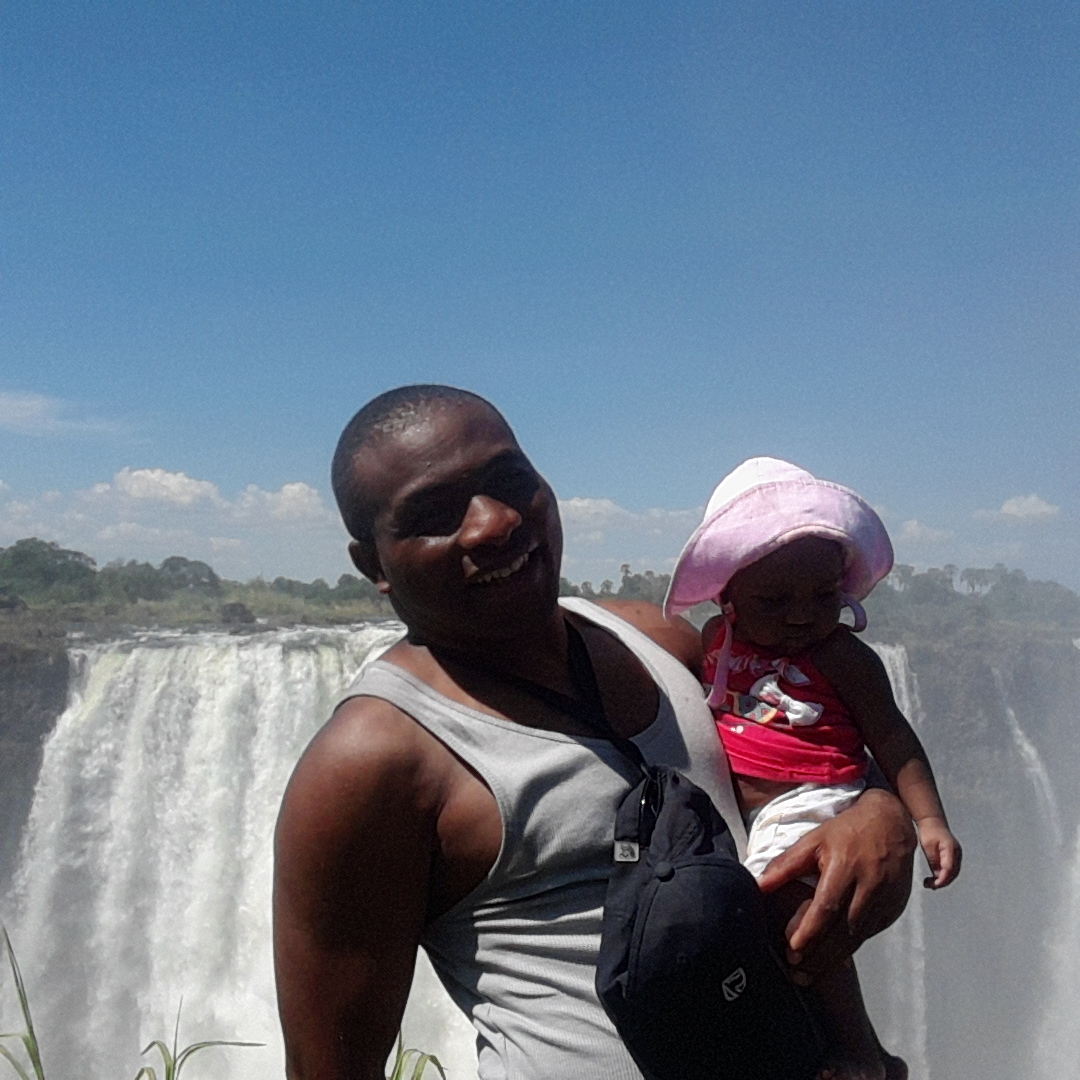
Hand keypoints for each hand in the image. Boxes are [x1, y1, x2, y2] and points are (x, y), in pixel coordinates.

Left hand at [757, 788, 915, 980]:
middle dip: (819, 955)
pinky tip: (831, 959)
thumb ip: (785, 865)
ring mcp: (885, 901)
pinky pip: (868, 935)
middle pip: (843, 930)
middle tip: (796, 972)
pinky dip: (849, 948)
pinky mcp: (893, 910)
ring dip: (832, 959)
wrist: (891, 823)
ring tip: (808, 973)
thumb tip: (757, 885)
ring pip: (857, 938)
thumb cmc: (846, 831)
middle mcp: (869, 887)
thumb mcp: (813, 840)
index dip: (810, 930)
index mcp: (846, 867)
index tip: (792, 949)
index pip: (827, 905)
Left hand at [917, 817, 961, 888]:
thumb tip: (937, 876)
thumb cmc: (929, 831)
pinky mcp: (952, 857)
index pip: (949, 868)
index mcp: (951, 849)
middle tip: (930, 886)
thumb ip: (933, 860)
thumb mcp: (928, 846)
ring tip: (930, 884)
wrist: (932, 821)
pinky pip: (950, 870)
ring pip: (952, 873)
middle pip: (953, 873)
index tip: (934, 885)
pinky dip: (943, 876)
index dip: (943, 879)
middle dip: (942, 882)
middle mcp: (956, 853)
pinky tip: (933, 879)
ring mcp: (956, 855)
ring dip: (942, 880)